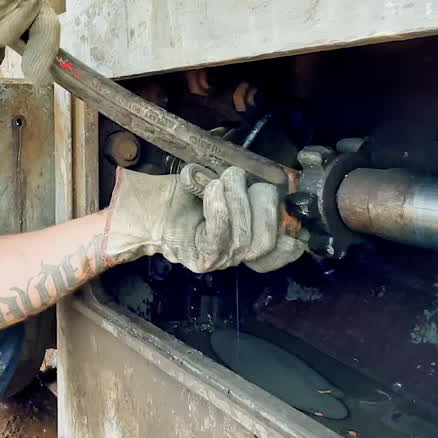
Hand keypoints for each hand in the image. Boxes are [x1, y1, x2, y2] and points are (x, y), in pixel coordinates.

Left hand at [102, 166, 305, 272]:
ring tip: (223, 180)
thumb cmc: (185, 196)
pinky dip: (219, 208)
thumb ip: (245, 186)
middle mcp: (238, 255)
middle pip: (267, 241)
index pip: (283, 250)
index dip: (289, 231)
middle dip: (261, 202)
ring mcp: (220, 260)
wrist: (149, 208)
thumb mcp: (222, 185)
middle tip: (240, 177)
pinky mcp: (201, 259)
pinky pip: (220, 236)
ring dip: (237, 201)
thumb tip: (269, 178)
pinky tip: (213, 189)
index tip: (283, 200)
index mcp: (249, 240)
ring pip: (245, 238)